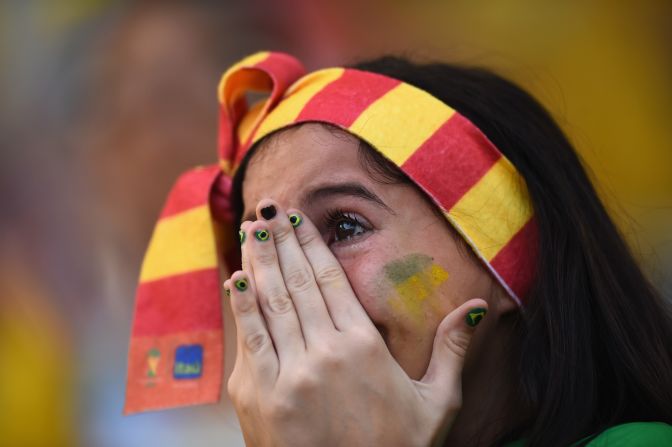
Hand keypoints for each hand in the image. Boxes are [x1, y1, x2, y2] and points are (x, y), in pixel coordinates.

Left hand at [224, 199, 487, 446]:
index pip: (331, 279)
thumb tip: (477, 308)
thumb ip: (451, 351)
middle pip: (297, 282)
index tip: (297, 216)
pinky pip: (248, 340)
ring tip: (249, 229)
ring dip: (257, 261)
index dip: (311, 244)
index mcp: (363, 348)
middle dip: (280, 240)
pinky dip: (241, 306)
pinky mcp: (257, 398)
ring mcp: (286, 375)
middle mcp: (322, 354)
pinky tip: (236, 280)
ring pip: (268, 303)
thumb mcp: (435, 404)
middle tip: (267, 206)